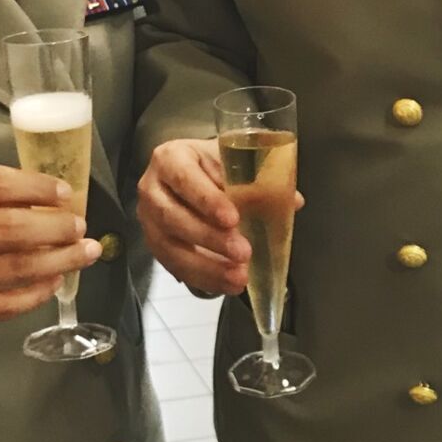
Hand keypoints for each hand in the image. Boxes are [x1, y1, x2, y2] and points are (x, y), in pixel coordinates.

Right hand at [0, 165, 99, 335]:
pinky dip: (33, 295)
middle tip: (81, 226)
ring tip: (83, 253)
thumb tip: (39, 196)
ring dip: (57, 262)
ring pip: (12, 269)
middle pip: (8, 230)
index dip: (35, 187)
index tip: (64, 192)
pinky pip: (0, 305)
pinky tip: (53, 283)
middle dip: (55, 228)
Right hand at [138, 138, 251, 296]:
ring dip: (206, 266)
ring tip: (238, 276)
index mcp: (171, 157)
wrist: (189, 174)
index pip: (184, 178)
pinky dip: (202, 277)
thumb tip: (292, 201)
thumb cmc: (212, 166)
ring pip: (170, 246)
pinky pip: (173, 266)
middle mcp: (153, 187)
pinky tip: (226, 284)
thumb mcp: (233, 162)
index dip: (207, 200)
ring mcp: (148, 218)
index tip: (233, 219)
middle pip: (173, 216)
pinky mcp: (154, 244)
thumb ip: (259, 179)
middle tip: (243, 252)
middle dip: (210, 238)